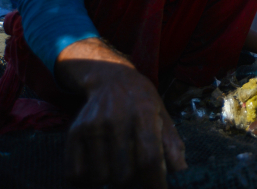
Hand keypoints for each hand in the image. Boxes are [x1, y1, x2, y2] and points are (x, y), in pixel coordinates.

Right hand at [64, 65, 186, 187]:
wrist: (112, 79)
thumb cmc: (143, 103)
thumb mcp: (164, 118)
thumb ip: (173, 147)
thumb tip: (182, 176)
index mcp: (144, 114)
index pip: (148, 159)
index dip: (155, 183)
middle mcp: (116, 118)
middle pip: (123, 174)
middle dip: (133, 183)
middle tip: (136, 174)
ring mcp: (92, 126)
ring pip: (100, 177)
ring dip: (111, 180)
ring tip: (118, 167)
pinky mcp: (74, 133)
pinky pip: (74, 174)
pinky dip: (87, 180)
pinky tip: (99, 168)